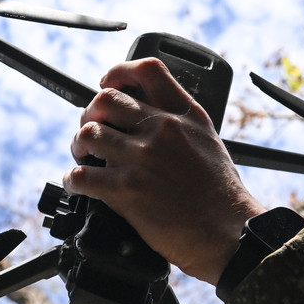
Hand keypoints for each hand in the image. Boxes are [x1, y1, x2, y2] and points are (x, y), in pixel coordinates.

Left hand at [62, 58, 265, 284]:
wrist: (231, 233)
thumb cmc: (223, 198)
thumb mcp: (209, 144)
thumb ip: (180, 129)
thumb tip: (150, 126)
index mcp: (185, 115)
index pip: (146, 70)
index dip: (117, 73)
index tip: (107, 84)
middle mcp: (162, 129)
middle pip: (105, 101)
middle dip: (90, 116)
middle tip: (91, 134)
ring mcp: (142, 158)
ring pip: (89, 134)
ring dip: (79, 147)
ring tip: (83, 158)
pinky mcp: (127, 190)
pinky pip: (82, 176)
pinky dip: (73, 181)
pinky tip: (78, 186)